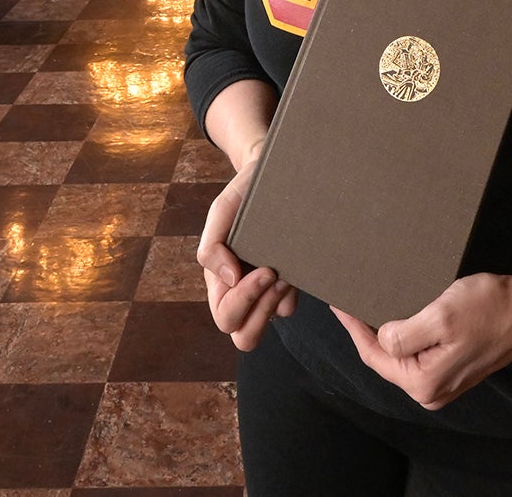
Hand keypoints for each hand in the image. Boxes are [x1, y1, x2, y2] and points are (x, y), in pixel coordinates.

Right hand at [197, 149, 297, 350]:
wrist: (272, 175)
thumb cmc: (243, 194)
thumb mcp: (221, 212)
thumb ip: (211, 247)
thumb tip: (228, 278)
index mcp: (219, 281)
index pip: (226, 316)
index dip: (245, 300)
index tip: (265, 268)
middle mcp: (241, 291)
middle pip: (246, 337)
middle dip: (261, 310)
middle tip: (276, 276)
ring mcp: (267, 289)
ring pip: (272, 321)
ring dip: (280, 301)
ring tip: (287, 271)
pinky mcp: (289, 281)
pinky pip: (290, 305)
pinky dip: (296, 292)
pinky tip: (300, 267)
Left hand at [333, 268, 511, 409]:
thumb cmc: (490, 309)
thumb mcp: (440, 317)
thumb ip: (403, 336)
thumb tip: (381, 339)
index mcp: (424, 382)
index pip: (374, 355)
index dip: (353, 328)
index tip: (338, 304)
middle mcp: (431, 390)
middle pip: (385, 358)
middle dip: (367, 330)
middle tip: (350, 301)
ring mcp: (443, 381)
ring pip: (401, 355)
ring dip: (386, 331)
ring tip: (368, 305)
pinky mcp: (452, 368)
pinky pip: (418, 352)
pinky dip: (406, 333)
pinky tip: (399, 314)